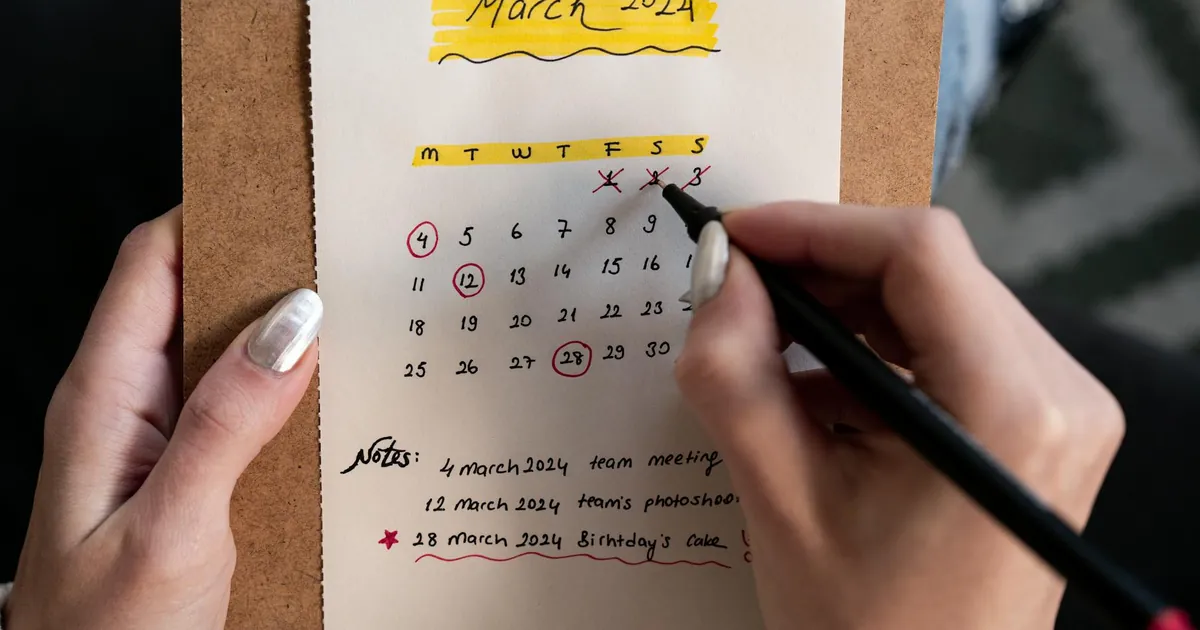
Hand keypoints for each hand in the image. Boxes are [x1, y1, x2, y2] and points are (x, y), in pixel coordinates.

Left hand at [5, 207, 321, 628]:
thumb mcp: (172, 528)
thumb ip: (227, 423)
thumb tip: (293, 322)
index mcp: (103, 396)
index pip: (154, 262)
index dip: (217, 212)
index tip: (291, 192)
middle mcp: (129, 404)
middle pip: (197, 297)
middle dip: (269, 268)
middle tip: (347, 255)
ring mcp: (160, 440)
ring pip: (228, 354)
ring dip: (287, 336)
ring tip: (358, 323)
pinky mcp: (192, 476)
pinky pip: (244, 408)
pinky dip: (290, 393)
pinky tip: (332, 402)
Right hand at [675, 203, 1123, 629]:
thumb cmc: (866, 629)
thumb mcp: (781, 500)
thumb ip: (736, 376)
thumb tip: (719, 278)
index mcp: (1009, 408)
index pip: (919, 252)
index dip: (817, 226)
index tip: (742, 238)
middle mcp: (1058, 395)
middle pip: (931, 271)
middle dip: (825, 267)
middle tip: (740, 289)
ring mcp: (1057, 411)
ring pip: (938, 303)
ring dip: (846, 311)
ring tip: (769, 345)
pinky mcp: (1037, 427)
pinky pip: (951, 349)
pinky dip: (876, 352)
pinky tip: (814, 389)